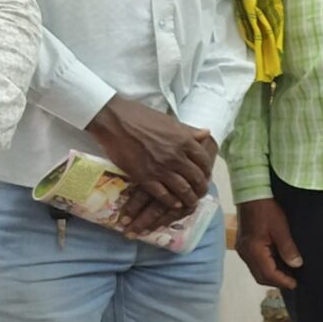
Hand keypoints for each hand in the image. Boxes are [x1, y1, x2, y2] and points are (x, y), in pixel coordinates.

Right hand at [88, 96, 215, 230]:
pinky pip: (163, 195)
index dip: (207, 171)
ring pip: (183, 189)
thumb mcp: (170, 122)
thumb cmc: (142, 117)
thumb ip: (188, 131)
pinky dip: (172, 202)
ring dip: (190, 198)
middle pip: (196, 178)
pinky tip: (176, 204)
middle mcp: (176, 157)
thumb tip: (206, 133)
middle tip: (201, 193)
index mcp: (184, 141)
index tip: (206, 176)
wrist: (115, 121)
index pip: (204, 161)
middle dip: (201, 188)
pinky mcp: (144, 177)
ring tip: (192, 202)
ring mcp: (161, 168)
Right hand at [234, 197, 302, 290]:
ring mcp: (243, 249)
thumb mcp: (281, 228)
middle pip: (260, 276)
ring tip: (289, 275)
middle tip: (293, 282)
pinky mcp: (244, 245)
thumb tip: (296, 265)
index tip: (295, 284)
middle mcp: (244, 253)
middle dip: (276, 281)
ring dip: (272, 275)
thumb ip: (288, 248)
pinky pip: (256, 262)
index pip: (267, 273)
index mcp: (252, 250)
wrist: (251, 195)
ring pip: (257, 270)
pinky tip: (280, 264)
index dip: (282, 281)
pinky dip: (268, 266)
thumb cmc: (267, 209)